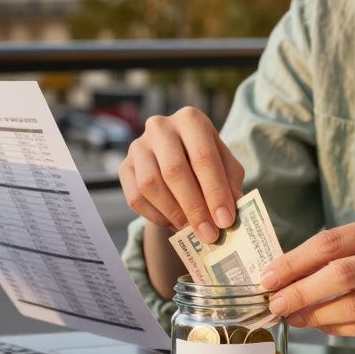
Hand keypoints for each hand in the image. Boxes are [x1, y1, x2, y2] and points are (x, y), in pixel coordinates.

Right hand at [118, 107, 244, 242]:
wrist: (177, 161)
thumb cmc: (207, 163)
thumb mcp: (226, 168)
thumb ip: (230, 185)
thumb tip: (230, 213)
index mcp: (191, 119)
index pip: (203, 157)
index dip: (215, 191)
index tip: (225, 221)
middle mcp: (160, 127)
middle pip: (174, 171)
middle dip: (194, 208)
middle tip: (209, 234)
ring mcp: (138, 146)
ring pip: (151, 185)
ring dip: (174, 213)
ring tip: (192, 231)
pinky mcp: (124, 166)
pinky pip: (135, 198)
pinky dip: (156, 216)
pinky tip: (173, 224)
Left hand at [260, 214, 354, 335]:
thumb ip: (344, 252)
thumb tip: (288, 272)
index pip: (331, 242)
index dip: (295, 261)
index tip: (267, 277)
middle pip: (341, 273)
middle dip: (301, 290)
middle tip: (276, 303)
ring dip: (318, 315)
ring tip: (295, 318)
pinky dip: (341, 327)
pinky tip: (324, 327)